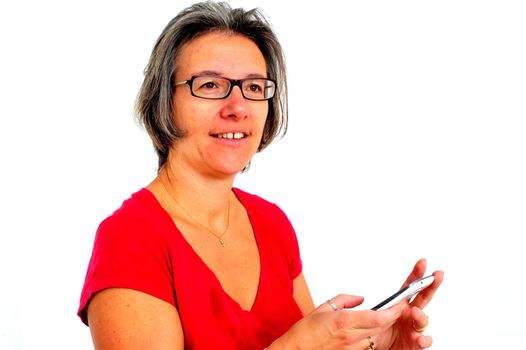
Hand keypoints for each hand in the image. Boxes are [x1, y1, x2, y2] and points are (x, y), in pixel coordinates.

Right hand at [269, 294, 405, 349]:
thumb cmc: (305, 331)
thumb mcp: (324, 307)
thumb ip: (345, 300)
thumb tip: (360, 298)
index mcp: (344, 321)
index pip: (377, 318)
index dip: (392, 312)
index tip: (400, 304)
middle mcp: (350, 336)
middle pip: (381, 328)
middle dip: (392, 318)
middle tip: (398, 308)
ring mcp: (351, 347)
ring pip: (376, 337)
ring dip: (383, 328)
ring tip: (387, 318)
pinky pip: (367, 344)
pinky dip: (372, 336)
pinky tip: (371, 330)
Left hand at [378, 259, 444, 349]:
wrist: (377, 349)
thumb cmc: (376, 333)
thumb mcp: (371, 317)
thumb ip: (372, 309)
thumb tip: (358, 300)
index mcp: (399, 306)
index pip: (409, 288)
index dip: (416, 275)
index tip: (422, 262)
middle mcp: (410, 315)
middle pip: (423, 298)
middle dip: (430, 285)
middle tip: (436, 275)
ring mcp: (414, 329)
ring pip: (423, 319)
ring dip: (421, 315)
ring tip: (415, 313)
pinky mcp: (415, 343)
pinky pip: (424, 340)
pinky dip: (424, 339)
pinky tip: (420, 338)